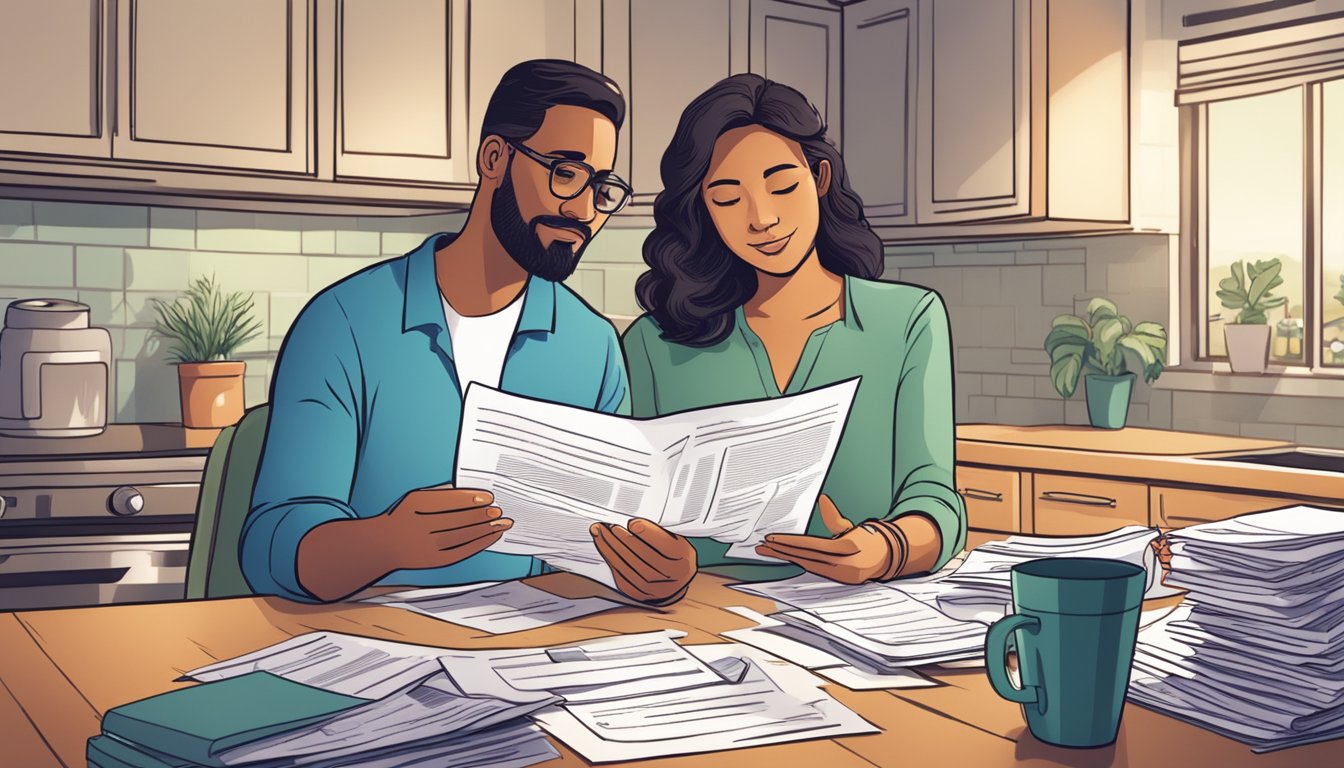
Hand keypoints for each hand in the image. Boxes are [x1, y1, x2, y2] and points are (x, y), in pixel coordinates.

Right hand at [296, 486, 510, 601]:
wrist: (381, 545)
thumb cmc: (403, 516)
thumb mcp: (413, 498)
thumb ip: (439, 493)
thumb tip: (471, 492)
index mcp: (412, 505)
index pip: (445, 501)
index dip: (469, 499)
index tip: (488, 497)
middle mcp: (418, 526)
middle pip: (456, 520)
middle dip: (481, 515)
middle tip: (499, 511)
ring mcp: (426, 546)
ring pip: (460, 536)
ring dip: (484, 530)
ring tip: (503, 523)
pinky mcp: (434, 561)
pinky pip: (461, 552)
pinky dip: (479, 544)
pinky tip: (492, 536)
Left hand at [590, 518, 696, 603]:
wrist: (676, 579)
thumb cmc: (673, 553)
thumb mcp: (676, 538)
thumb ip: (661, 530)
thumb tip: (636, 519)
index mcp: (684, 558)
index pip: (666, 546)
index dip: (648, 533)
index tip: (632, 522)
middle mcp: (673, 576)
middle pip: (645, 556)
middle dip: (624, 539)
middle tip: (610, 525)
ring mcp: (656, 588)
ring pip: (631, 567)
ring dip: (612, 548)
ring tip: (601, 533)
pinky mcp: (640, 594)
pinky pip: (622, 577)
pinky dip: (611, 560)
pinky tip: (604, 547)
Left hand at [753, 494, 890, 584]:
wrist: (887, 556)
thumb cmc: (866, 538)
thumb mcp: (849, 527)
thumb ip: (833, 516)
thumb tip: (823, 500)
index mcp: (846, 547)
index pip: (810, 545)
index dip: (789, 543)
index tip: (771, 539)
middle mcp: (843, 564)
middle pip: (805, 557)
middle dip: (782, 551)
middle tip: (763, 547)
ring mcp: (841, 575)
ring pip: (807, 565)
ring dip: (788, 558)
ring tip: (771, 552)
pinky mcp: (840, 581)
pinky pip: (815, 571)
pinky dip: (801, 564)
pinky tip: (788, 558)